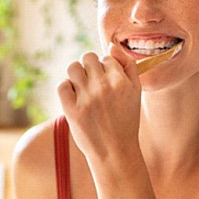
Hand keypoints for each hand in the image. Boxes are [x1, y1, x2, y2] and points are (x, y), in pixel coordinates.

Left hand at [57, 44, 141, 161]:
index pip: (106, 57)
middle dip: (89, 67)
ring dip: (76, 75)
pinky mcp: (71, 110)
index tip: (107, 82)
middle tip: (93, 83)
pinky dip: (66, 89)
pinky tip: (75, 98)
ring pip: (73, 68)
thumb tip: (111, 46)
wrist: (115, 152)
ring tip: (82, 88)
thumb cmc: (126, 121)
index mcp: (121, 81)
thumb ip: (128, 66)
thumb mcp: (136, 92)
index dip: (105, 68)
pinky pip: (62, 85)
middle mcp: (103, 87)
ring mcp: (86, 98)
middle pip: (87, 57)